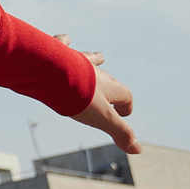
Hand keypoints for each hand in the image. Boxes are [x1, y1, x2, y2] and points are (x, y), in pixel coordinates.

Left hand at [59, 38, 140, 152]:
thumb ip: (120, 133)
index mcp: (108, 86)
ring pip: (88, 59)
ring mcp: (75, 60)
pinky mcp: (56, 52)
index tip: (124, 113)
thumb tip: (138, 150)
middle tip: (112, 90)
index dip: (126, 105)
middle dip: (111, 85)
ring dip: (93, 60)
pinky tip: (66, 38)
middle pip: (107, 78)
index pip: (125, 95)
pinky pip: (63, 44)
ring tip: (100, 57)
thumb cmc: (78, 96)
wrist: (51, 72)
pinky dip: (65, 42)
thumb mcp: (102, 119)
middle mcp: (94, 71)